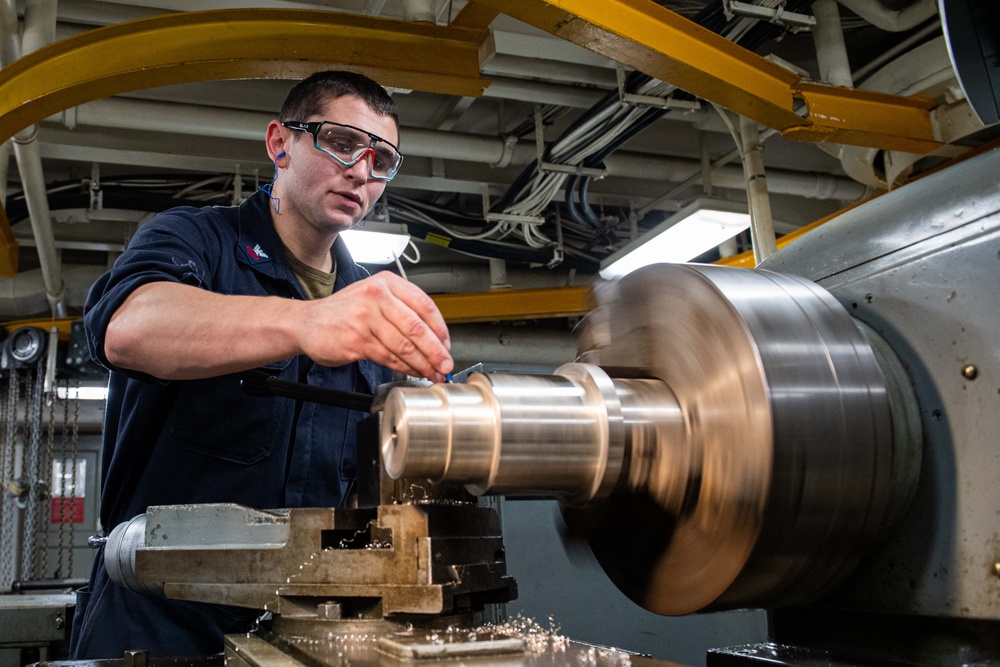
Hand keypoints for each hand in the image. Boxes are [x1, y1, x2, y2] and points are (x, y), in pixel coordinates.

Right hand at [298, 272, 452, 380]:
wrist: (307, 322)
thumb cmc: (344, 312)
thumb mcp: (375, 297)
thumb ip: (402, 310)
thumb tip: (434, 337)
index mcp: (387, 283)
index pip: (424, 305)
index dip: (440, 329)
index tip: (447, 345)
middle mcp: (377, 295)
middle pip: (417, 327)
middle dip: (436, 350)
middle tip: (446, 364)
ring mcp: (366, 317)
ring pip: (404, 345)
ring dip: (423, 363)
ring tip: (433, 372)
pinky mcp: (357, 339)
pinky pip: (389, 357)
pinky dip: (405, 368)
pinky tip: (413, 372)